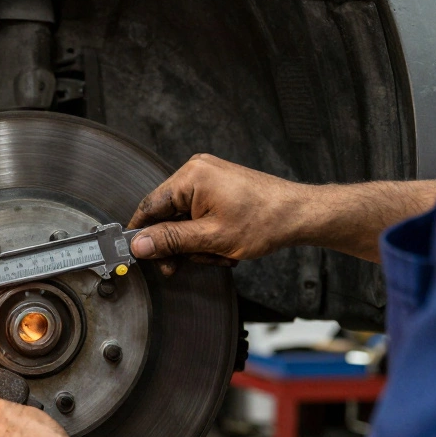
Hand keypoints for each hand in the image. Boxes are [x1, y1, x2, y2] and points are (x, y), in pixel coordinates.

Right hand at [128, 154, 305, 274]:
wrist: (298, 215)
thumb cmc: (263, 221)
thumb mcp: (210, 238)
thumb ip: (170, 241)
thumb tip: (139, 245)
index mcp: (191, 177)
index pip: (149, 207)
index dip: (142, 234)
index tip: (136, 255)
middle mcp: (196, 171)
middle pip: (166, 215)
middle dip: (177, 243)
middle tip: (182, 265)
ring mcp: (209, 177)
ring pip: (183, 218)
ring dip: (195, 242)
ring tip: (218, 253)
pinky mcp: (218, 187)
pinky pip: (198, 214)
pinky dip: (205, 233)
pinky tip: (222, 244)